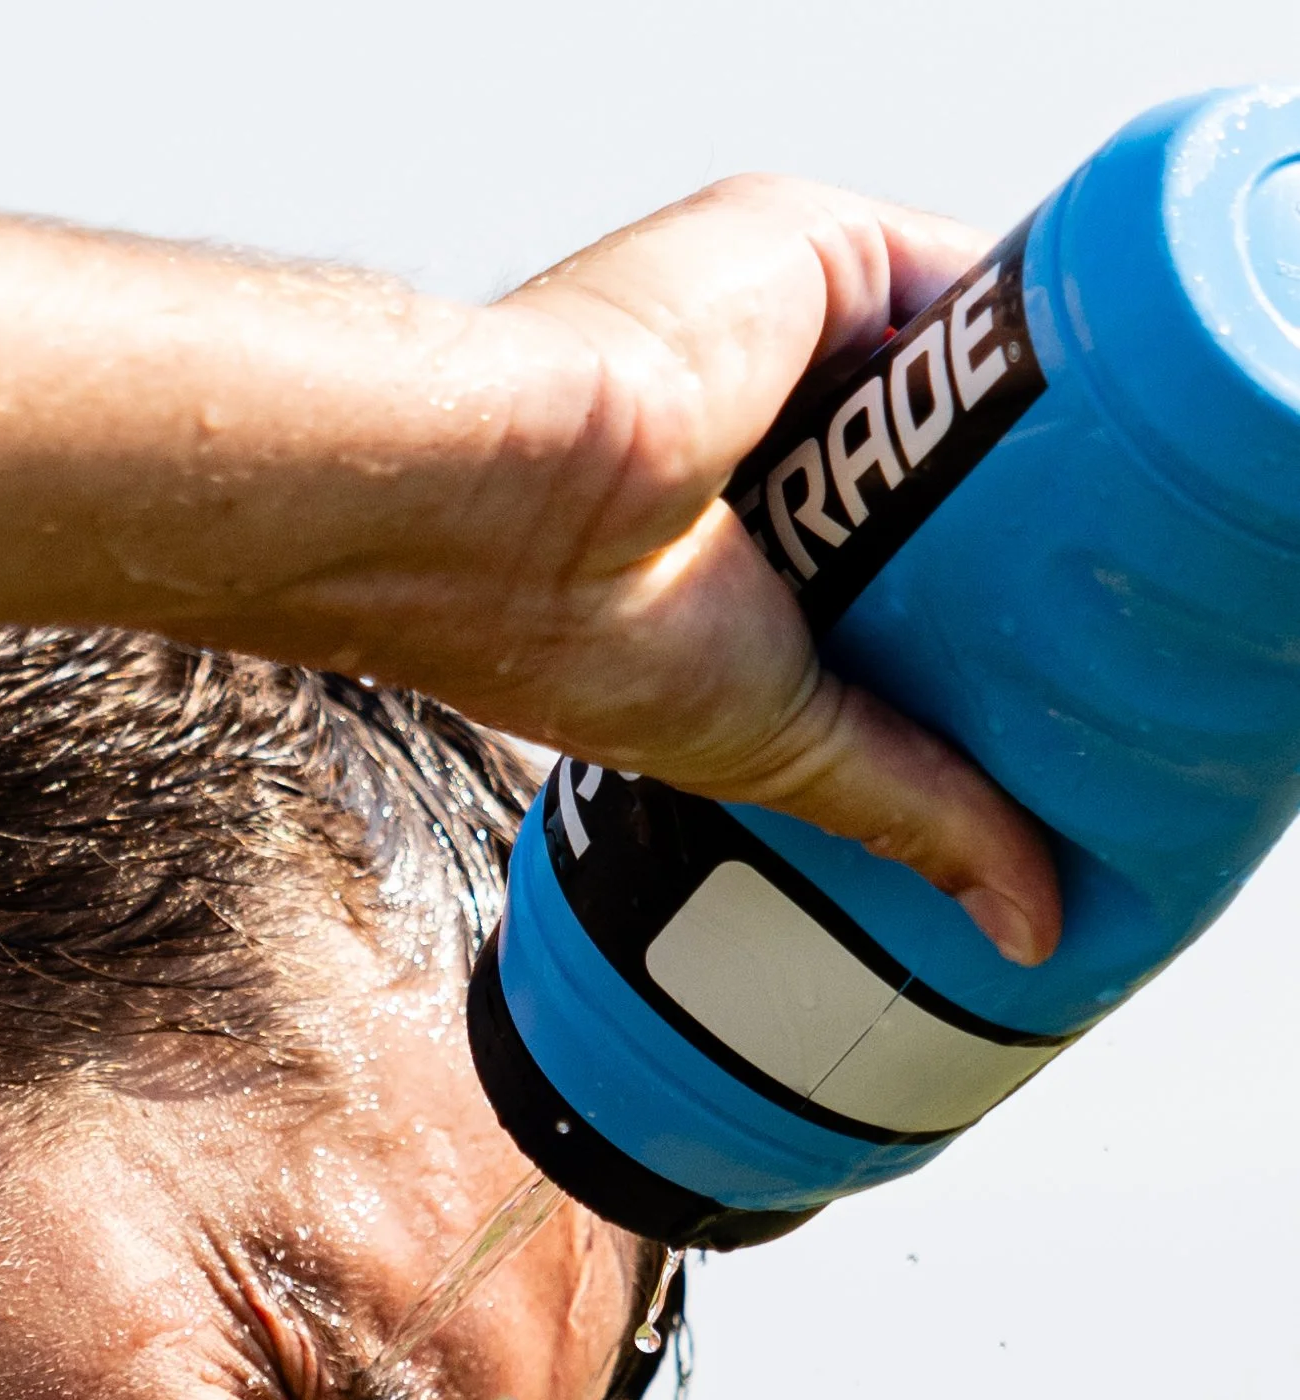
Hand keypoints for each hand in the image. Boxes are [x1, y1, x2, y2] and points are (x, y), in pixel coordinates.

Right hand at [438, 175, 1059, 963]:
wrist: (503, 503)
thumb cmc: (575, 633)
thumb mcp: (786, 748)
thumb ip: (916, 809)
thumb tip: (1035, 926)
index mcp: (761, 536)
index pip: (933, 554)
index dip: (1018, 607)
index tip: (1093, 670)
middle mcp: (786, 426)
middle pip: (974, 462)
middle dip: (1047, 531)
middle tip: (1121, 615)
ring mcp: (807, 331)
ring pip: (982, 375)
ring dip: (1055, 442)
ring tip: (1116, 532)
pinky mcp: (826, 247)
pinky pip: (977, 278)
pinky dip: (1044, 340)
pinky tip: (1094, 413)